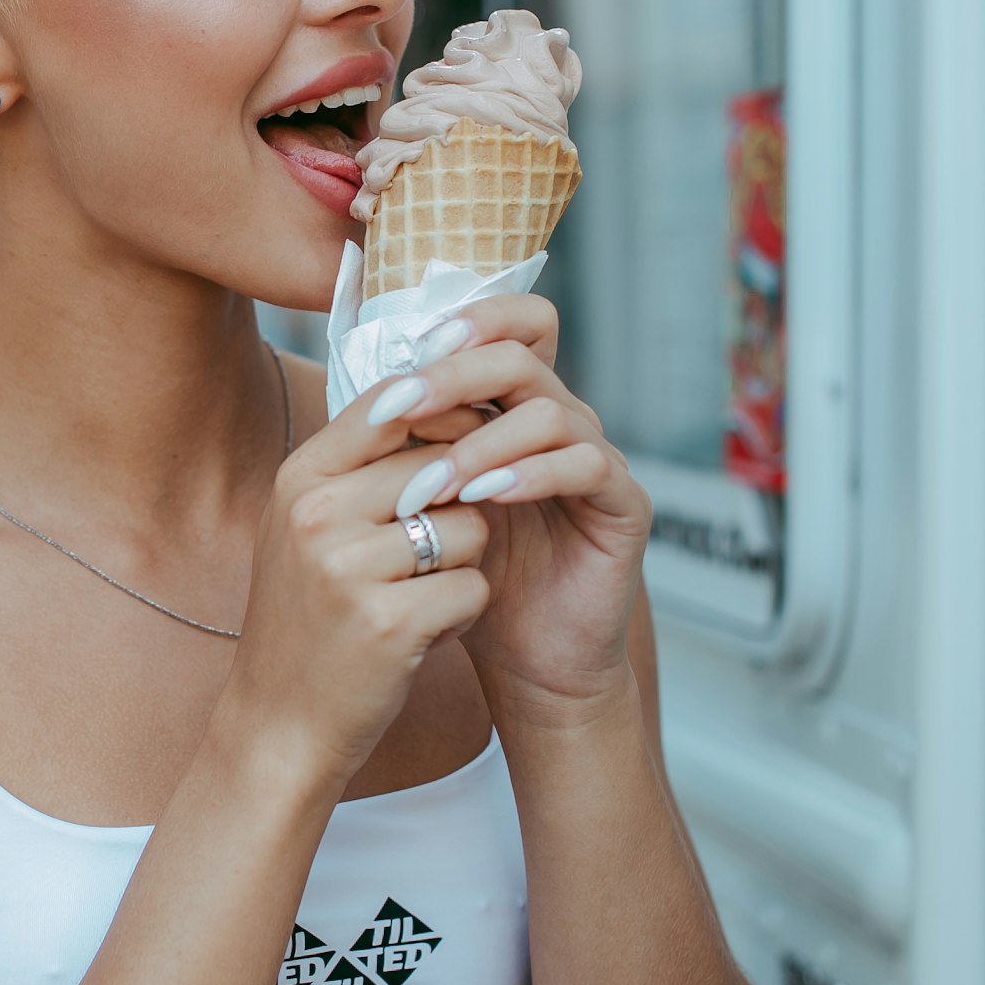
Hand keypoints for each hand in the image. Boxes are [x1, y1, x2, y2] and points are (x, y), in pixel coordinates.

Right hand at [223, 387, 493, 788]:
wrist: (278, 725)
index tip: (462, 448)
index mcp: (299, 479)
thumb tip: (442, 397)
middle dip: (456, 509)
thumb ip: (360, 467)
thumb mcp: (308, 528)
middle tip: (425, 558)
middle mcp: (318, 514)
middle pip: (446, 467)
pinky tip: (423, 636)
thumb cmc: (306, 619)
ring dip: (463, 567)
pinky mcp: (389, 623)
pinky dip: (462, 615)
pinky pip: (474, 588)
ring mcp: (349, 569)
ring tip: (417, 599)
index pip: (393, 402)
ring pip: (470, 529)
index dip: (445, 416)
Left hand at [388, 294, 652, 711]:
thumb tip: (359, 393)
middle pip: (521, 356)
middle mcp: (562, 422)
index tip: (409, 352)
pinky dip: (533, 474)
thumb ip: (406, 447)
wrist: (525, 661)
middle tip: (403, 406)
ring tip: (436, 484)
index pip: (510, 328)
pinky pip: (588, 465)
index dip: (467, 322)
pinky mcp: (625, 505)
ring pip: (551, 411)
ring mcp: (598, 459)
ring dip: (483, 441)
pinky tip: (488, 498)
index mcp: (514, 409)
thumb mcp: (424, 503)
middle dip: (455, 376)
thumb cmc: (467, 577)